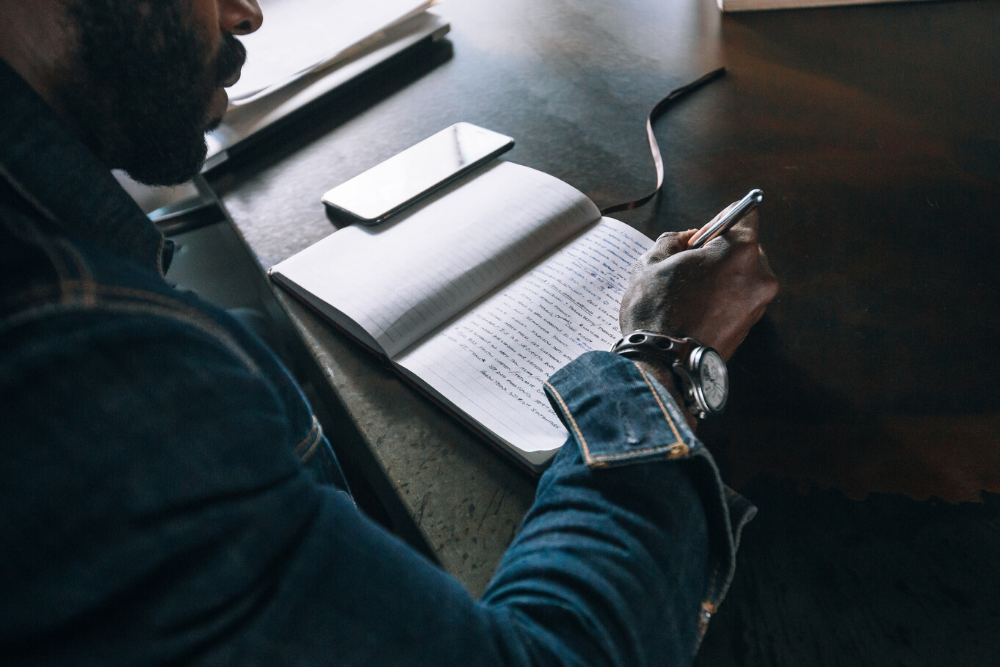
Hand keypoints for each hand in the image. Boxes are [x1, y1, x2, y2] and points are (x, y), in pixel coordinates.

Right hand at [619, 207, 778, 361]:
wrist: (664, 366)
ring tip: (689, 290)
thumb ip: (673, 241)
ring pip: (742, 275)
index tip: (704, 232)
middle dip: (720, 250)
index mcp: (739, 251)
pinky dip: (723, 297)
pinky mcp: (751, 326)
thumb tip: (687, 239)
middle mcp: (759, 276)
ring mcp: (758, 304)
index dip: (721, 219)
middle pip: (745, 247)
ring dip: (721, 276)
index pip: (745, 214)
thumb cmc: (656, 311)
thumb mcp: (651, 262)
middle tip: (690, 262)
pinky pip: (739, 298)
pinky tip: (696, 307)